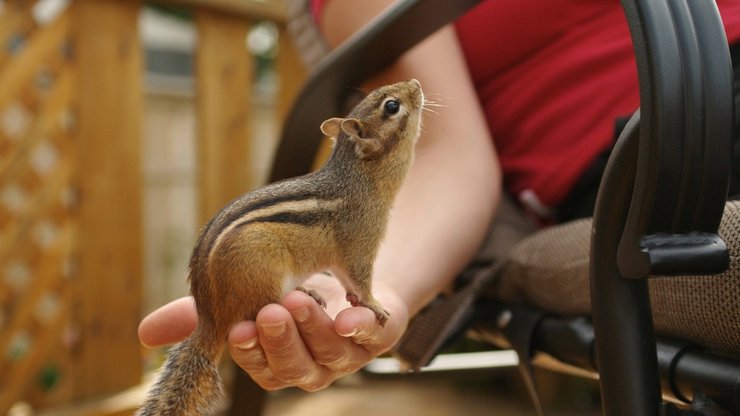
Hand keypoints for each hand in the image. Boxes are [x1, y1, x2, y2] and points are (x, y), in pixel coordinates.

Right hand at [137, 276, 408, 391]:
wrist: (351, 270)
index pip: (258, 365)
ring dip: (313, 328)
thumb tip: (144, 334)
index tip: (238, 329)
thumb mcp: (247, 294)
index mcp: (276, 359)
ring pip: (330, 352)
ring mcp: (347, 353)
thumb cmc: (293, 288)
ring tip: (300, 297)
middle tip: (270, 310)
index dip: (249, 351)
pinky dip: (361, 324)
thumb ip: (207, 312)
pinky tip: (350, 314)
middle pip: (293, 366)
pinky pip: (373, 335)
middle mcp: (311, 364)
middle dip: (281, 341)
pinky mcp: (379, 334)